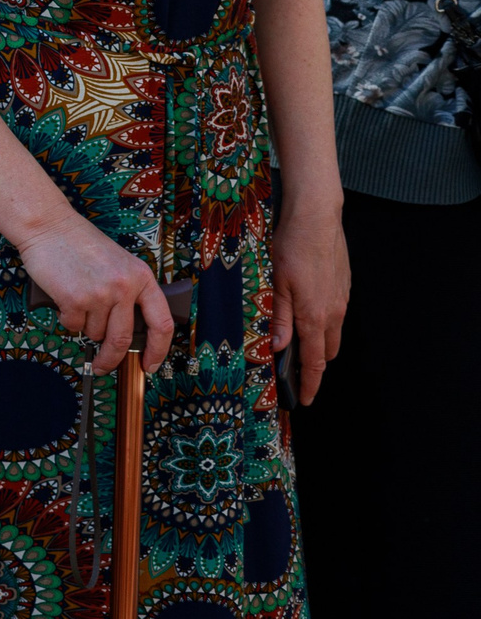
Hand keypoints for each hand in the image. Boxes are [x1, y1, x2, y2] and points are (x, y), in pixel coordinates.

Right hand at [17, 215, 174, 374]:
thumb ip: (128, 294)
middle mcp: (124, 287)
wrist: (49, 226)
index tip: (149, 366)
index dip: (158, 351)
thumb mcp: (118, 264)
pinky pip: (72, 325)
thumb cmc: (80, 244)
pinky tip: (64, 297)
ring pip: (94, 332)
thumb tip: (128, 334)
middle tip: (103, 366)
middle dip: (111, 358)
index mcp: (141, 277)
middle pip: (123, 339)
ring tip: (77, 299)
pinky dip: (66, 317)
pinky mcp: (74, 299)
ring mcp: (100, 294)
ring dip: (84, 324)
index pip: (161, 323)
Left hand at [271, 203, 348, 405]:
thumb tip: (277, 348)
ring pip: (333, 333)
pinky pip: (336, 315)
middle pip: (327, 352)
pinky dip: (323, 323)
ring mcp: (341, 299)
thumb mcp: (276, 283)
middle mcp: (333, 312)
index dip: (310, 384)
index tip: (305, 400)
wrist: (317, 218)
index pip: (316, 362)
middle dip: (314, 365)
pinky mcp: (343, 287)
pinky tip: (307, 311)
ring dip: (319, 343)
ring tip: (298, 342)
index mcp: (315, 316)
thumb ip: (278, 317)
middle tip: (295, 369)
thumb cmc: (292, 248)